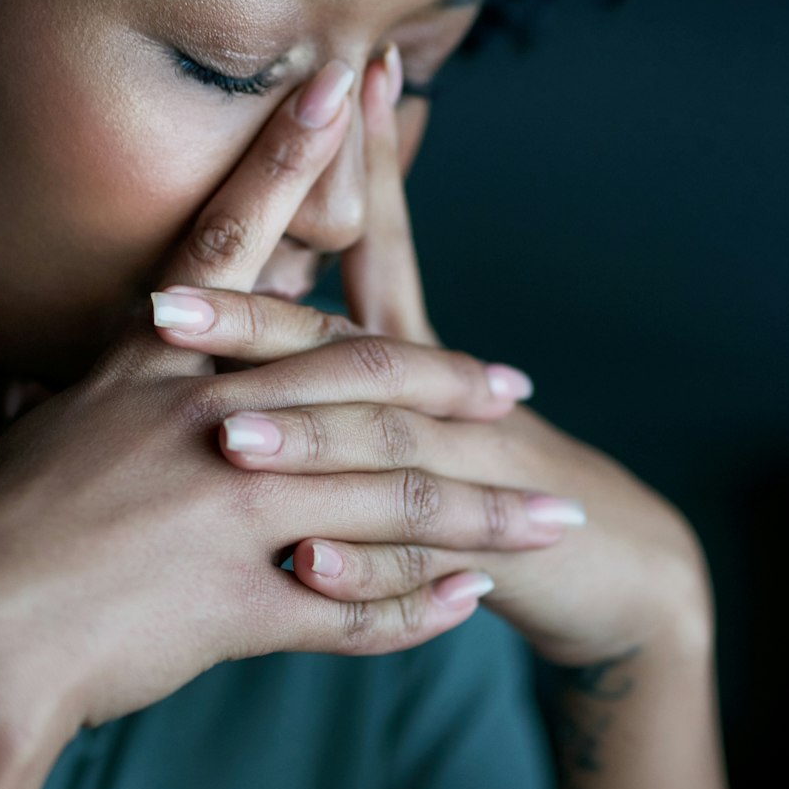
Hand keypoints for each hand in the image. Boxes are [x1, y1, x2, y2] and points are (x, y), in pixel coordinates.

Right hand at [0, 56, 566, 742]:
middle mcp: (202, 420)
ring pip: (389, 497)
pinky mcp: (239, 599)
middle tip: (513, 379)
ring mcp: (228, 508)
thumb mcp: (42, 433)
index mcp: (148, 367)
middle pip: (357, 376)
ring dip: (481, 508)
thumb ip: (109, 394)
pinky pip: (355, 605)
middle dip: (444, 376)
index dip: (289, 158)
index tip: (343, 81)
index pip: (232, 240)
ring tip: (554, 512)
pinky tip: (473, 599)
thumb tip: (124, 349)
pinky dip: (419, 604)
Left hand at [149, 46, 713, 667]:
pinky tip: (306, 567)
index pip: (351, 264)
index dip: (298, 218)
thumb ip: (339, 361)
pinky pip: (418, 563)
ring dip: (310, 440)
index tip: (188, 223)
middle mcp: (442, 399)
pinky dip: (364, 570)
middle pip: (347, 344)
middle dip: (259, 326)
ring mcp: (475, 470)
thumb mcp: (414, 410)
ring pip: (385, 444)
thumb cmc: (490, 483)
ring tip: (228, 440)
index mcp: (408, 360)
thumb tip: (248, 307)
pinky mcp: (500, 551)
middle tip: (166, 310)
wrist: (622, 559)